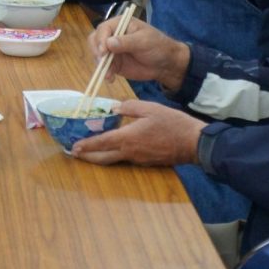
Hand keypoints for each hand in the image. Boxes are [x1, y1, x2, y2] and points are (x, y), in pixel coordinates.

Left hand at [72, 100, 204, 165]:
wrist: (194, 143)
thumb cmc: (173, 123)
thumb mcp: (150, 108)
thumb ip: (130, 106)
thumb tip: (115, 107)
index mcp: (128, 138)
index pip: (101, 143)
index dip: (86, 145)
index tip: (74, 148)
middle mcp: (130, 152)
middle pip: (104, 158)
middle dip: (88, 156)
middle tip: (76, 153)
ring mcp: (139, 159)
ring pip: (115, 159)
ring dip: (101, 156)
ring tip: (91, 149)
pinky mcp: (148, 162)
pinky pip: (127, 158)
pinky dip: (117, 154)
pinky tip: (116, 146)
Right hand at [87, 16, 190, 90]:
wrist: (166, 64)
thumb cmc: (158, 46)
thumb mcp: (144, 41)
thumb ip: (126, 42)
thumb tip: (108, 43)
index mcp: (120, 24)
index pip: (103, 29)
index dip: (101, 40)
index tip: (104, 51)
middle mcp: (113, 35)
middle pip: (96, 40)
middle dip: (97, 52)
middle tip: (102, 62)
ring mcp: (112, 50)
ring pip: (97, 55)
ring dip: (100, 64)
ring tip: (109, 74)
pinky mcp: (114, 63)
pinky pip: (104, 67)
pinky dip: (105, 73)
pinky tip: (110, 79)